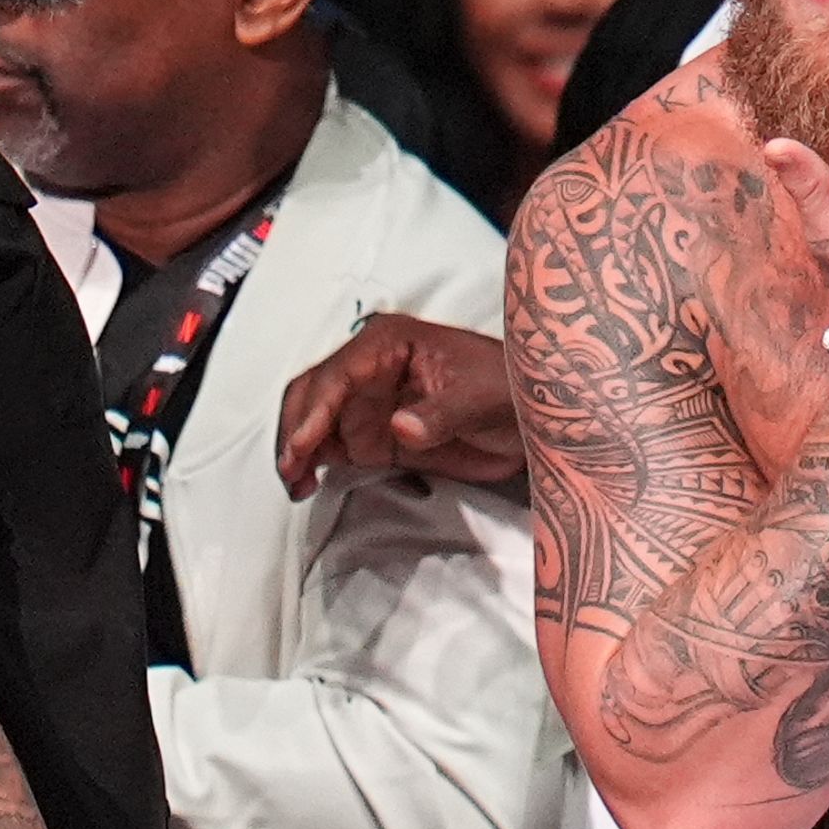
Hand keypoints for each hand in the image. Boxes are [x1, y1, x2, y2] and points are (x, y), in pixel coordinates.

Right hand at [274, 314, 519, 498]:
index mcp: (389, 343)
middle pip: (314, 394)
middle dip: (296, 431)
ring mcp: (371, 401)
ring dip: (300, 451)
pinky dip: (317, 462)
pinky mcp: (378, 434)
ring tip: (297, 485)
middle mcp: (370, 367)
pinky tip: (310, 483)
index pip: (337, 374)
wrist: (537, 418)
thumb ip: (440, 413)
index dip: (315, 410)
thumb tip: (399, 427)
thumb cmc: (513, 390)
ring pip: (316, 421)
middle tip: (291, 473)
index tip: (303, 446)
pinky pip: (335, 444)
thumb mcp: (482, 397)